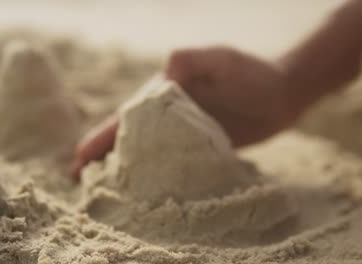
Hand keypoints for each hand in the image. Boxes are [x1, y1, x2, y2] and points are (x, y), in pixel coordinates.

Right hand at [70, 47, 302, 181]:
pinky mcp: (199, 149)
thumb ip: (189, 61)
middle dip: (101, 156)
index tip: (79, 158)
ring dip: (122, 169)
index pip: (126, 117)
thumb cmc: (252, 73)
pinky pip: (170, 165)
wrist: (283, 93)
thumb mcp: (220, 59)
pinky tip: (144, 192)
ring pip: (144, 153)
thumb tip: (160, 78)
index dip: (101, 137)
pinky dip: (152, 177)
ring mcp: (182, 134)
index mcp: (165, 94)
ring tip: (102, 191)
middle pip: (128, 138)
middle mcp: (168, 116)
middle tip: (77, 179)